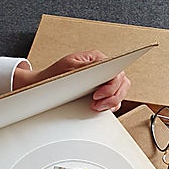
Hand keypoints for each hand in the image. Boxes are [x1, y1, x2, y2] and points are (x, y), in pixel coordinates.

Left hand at [13, 50, 129, 112]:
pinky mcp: (102, 95)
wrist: (45, 86)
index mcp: (98, 60)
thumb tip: (101, 67)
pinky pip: (114, 101)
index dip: (111, 85)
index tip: (97, 95)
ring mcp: (104, 83)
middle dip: (111, 97)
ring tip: (95, 107)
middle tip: (95, 104)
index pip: (116, 70)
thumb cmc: (55, 75)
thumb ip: (86, 67)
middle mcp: (104, 70)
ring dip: (110, 103)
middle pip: (122, 83)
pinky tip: (99, 109)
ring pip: (120, 93)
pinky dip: (109, 107)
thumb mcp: (68, 67)